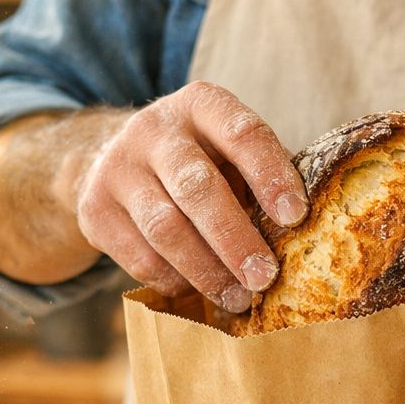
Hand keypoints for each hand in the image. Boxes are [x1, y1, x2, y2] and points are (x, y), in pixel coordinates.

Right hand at [75, 82, 309, 312]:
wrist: (112, 160)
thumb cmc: (198, 161)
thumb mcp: (226, 150)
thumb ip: (260, 178)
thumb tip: (309, 235)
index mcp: (201, 105)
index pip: (242, 133)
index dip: (271, 175)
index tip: (296, 217)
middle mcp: (154, 129)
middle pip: (197, 188)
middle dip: (235, 239)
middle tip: (265, 277)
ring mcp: (118, 168)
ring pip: (166, 228)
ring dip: (207, 271)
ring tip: (238, 298)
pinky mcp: (95, 209)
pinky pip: (140, 257)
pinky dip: (175, 281)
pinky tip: (199, 291)